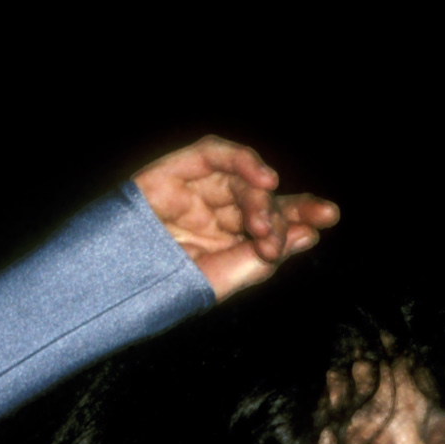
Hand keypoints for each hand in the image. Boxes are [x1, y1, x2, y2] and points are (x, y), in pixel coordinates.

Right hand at [133, 136, 338, 301]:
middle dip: (275, 215)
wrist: (117, 285)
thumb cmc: (168, 290)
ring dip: (257, 198)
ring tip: (260, 224)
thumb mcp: (226, 279)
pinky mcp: (175, 171)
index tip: (327, 215)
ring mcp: (195, 190)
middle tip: (271, 239)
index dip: (301, 214)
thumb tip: (307, 234)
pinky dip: (241, 160)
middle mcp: (216, 213)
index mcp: (230, 242)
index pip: (274, 222)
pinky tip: (263, 179)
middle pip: (261, 198)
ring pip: (239, 178)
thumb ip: (266, 259)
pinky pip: (213, 153)